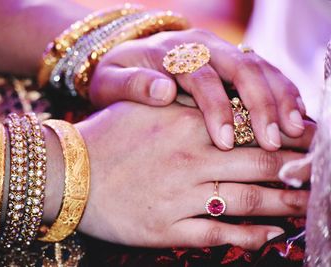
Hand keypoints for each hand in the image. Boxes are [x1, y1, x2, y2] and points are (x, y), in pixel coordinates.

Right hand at [75, 101, 314, 249]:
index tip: (307, 145)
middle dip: (296, 172)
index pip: (251, 130)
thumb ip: (184, 106)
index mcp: (185, 128)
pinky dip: (247, 236)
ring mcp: (179, 197)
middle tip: (319, 178)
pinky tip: (268, 234)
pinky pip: (217, 233)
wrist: (68, 173)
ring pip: (246, 201)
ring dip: (284, 205)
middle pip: (259, 165)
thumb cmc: (106, 138)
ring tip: (306, 206)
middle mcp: (189, 161)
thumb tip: (220, 108)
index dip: (286, 138)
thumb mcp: (144, 109)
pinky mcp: (166, 228)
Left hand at [89, 29, 305, 150]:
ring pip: (260, 66)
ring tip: (295, 130)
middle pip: (241, 68)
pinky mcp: (231, 59)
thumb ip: (132, 85)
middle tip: (273, 142)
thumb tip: (164, 91)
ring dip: (280, 97)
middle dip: (261, 105)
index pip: (202, 78)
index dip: (217, 110)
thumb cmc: (117, 75)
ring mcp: (220, 49)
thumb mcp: (112, 81)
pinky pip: (264, 70)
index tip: (226, 143)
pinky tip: (294, 113)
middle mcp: (202, 45)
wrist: (125, 56)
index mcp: (172, 52)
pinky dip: (282, 90)